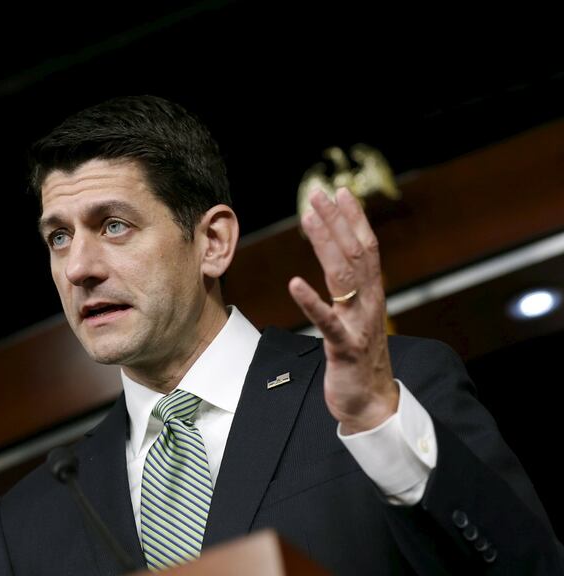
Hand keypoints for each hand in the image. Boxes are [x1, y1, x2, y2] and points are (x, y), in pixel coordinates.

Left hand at [288, 188, 397, 433]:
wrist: (372, 405)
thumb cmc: (359, 361)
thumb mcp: (355, 319)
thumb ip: (349, 293)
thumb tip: (338, 263)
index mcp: (371, 296)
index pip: (365, 248)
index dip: (354, 219)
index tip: (339, 191)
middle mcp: (369, 304)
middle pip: (355, 254)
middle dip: (338, 221)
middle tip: (318, 193)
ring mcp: (358, 325)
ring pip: (344, 277)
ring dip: (326, 244)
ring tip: (308, 219)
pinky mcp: (345, 348)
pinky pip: (327, 322)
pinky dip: (311, 301)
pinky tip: (294, 283)